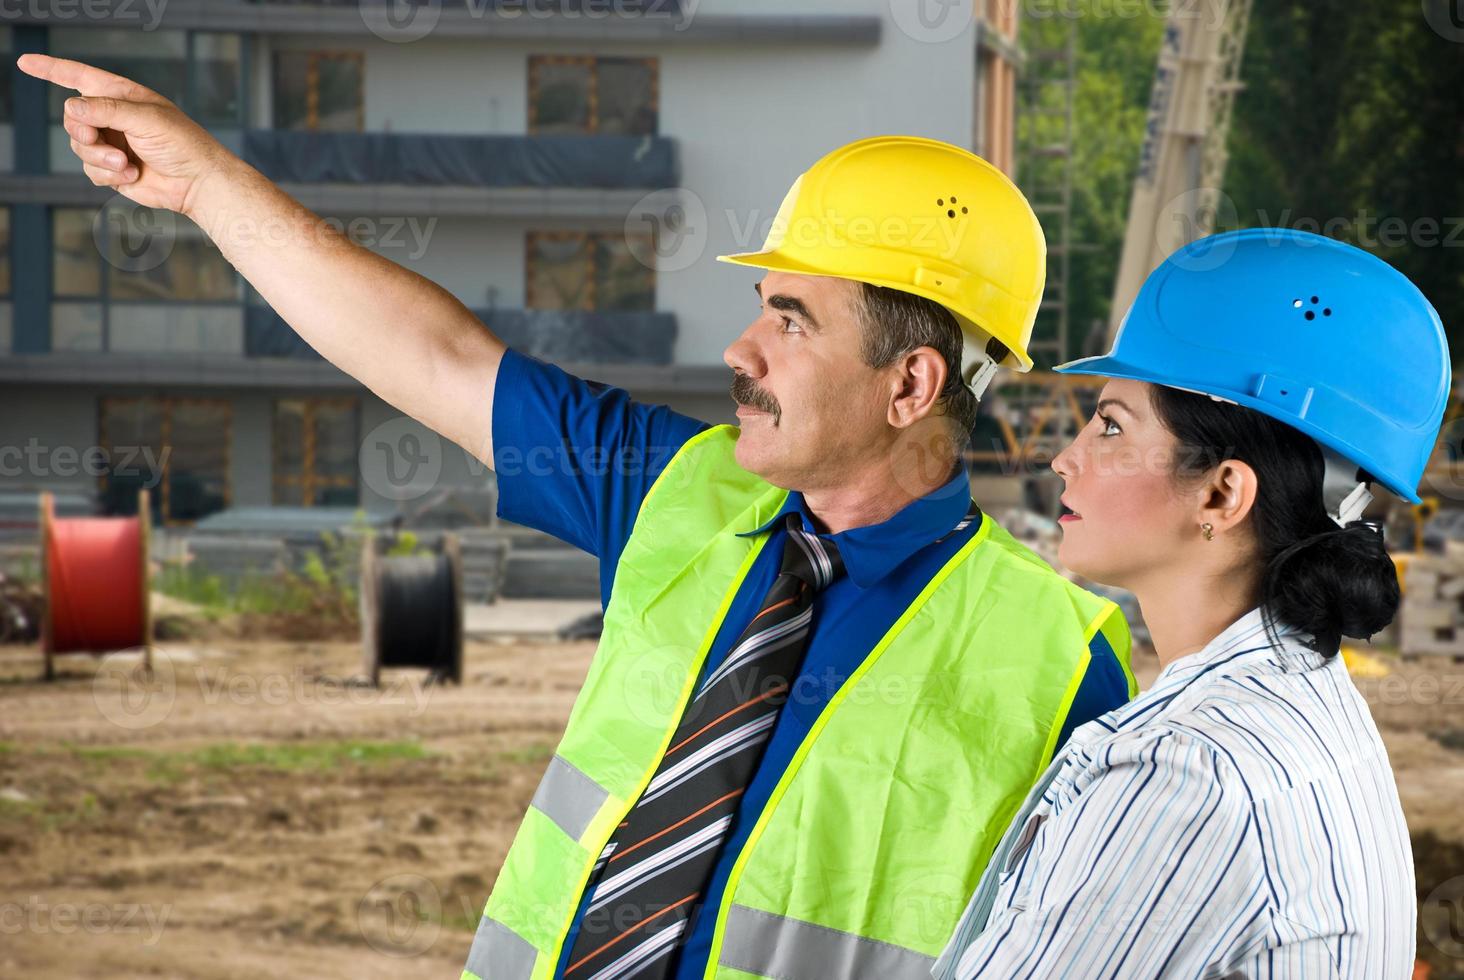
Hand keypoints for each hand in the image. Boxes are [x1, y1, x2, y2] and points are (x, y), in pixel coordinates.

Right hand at [17, 53, 233, 217]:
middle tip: (102, 141)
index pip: (78, 77)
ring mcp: (112, 144)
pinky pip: (91, 171)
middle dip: (83, 132)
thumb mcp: (146, 118)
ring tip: (126, 164)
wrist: (198, 182)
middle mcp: (113, 117)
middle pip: (72, 118)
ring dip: (100, 158)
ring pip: (79, 147)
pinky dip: (108, 174)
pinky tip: (132, 175)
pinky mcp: (113, 169)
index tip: (24, 62)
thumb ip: (106, 110)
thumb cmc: (182, 143)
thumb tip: (71, 107)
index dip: (50, 69)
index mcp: (121, 95)